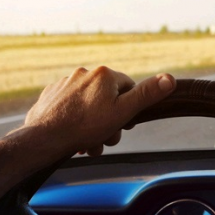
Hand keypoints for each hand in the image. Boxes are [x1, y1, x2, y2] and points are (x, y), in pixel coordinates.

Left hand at [17, 66, 175, 158]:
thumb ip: (146, 95)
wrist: (43, 138)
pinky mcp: (52, 95)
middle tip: (105, 138)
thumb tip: (170, 78)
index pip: (129, 88)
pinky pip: (71, 106)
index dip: (129, 108)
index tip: (123, 123)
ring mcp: (65, 83)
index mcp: (104, 74)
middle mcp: (84, 73)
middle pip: (109, 98)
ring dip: (94, 124)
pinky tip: (74, 134)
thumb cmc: (85, 126)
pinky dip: (76, 120)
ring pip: (90, 104)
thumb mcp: (123, 112)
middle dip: (110, 121)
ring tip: (89, 142)